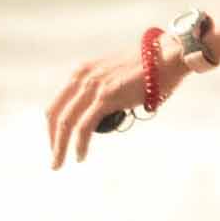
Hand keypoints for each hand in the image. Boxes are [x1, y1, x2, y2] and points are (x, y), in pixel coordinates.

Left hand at [44, 32, 189, 168]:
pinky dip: (79, 144)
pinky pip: (84, 126)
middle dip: (52, 139)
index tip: (57, 142)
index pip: (58, 103)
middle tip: (54, 159)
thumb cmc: (149, 68)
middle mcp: (82, 77)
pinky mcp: (106, 97)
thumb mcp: (117, 75)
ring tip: (59, 164)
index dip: (53, 126)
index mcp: (82, 72)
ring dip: (60, 147)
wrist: (167, 57)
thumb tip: (106, 110)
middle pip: (55, 113)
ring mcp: (93, 87)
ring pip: (66, 123)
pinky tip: (80, 156)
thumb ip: (106, 89)